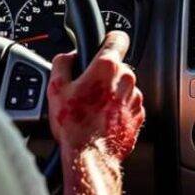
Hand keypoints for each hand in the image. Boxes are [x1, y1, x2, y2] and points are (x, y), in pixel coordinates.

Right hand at [47, 30, 143, 160]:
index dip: (109, 39)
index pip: (118, 38)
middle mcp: (126, 78)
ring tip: (93, 109)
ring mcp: (135, 97)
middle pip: (117, 66)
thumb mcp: (56, 88)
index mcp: (107, 67)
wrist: (90, 156)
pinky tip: (102, 119)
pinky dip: (117, 108)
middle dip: (103, 74)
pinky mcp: (139, 113)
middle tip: (87, 90)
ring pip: (123, 86)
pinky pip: (128, 104)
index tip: (104, 44)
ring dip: (111, 93)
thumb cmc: (74, 125)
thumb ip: (62, 62)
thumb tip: (68, 56)